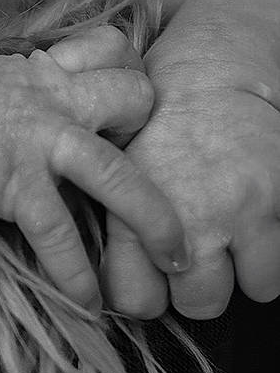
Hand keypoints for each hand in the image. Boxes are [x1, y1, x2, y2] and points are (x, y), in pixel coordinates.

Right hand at [0, 26, 185, 309]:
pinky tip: (88, 303)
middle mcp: (57, 99)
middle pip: (138, 99)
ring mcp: (39, 141)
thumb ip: (35, 86)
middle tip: (160, 185)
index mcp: (52, 72)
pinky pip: (59, 233)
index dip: (132, 77)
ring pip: (118, 175)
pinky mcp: (15, 183)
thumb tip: (51, 101)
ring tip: (173, 263)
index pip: (118, 50)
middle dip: (159, 142)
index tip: (130, 116)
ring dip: (154, 224)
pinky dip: (77, 274)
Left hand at [102, 57, 279, 318]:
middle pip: (199, 305)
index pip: (135, 301)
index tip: (152, 273)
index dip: (146, 293)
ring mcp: (241, 211)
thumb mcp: (116, 168)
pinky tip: (257, 219)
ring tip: (233, 230)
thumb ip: (117, 226)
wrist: (213, 68)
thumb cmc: (157, 120)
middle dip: (199, 286)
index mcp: (133, 209)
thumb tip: (108, 287)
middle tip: (199, 249)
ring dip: (245, 269)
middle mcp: (188, 216)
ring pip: (252, 289)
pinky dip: (273, 250)